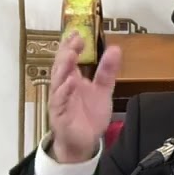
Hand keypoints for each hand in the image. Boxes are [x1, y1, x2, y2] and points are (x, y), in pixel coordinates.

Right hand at [46, 32, 121, 163]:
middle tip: (74, 39)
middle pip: (62, 65)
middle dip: (67, 51)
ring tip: (71, 54)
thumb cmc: (89, 115)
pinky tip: (70, 82)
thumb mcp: (103, 90)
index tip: (78, 32)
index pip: (69, 58)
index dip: (72, 45)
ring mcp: (60, 99)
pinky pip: (60, 100)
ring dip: (64, 67)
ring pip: (58, 80)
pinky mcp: (59, 114)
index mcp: (73, 79)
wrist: (84, 142)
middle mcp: (64, 87)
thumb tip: (115, 49)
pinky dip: (64, 91)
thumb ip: (107, 71)